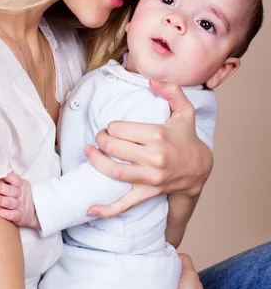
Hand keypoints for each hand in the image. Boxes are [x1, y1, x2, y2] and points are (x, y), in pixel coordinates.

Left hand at [0, 173, 40, 229]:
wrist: (34, 213)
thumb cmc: (19, 197)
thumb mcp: (17, 186)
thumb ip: (8, 178)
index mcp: (20, 185)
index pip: (15, 179)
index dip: (7, 177)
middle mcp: (20, 195)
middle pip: (12, 190)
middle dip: (1, 188)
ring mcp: (20, 205)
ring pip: (12, 202)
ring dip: (2, 200)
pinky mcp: (20, 216)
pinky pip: (15, 215)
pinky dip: (8, 214)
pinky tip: (1, 212)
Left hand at [85, 79, 212, 217]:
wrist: (199, 169)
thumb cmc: (187, 138)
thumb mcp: (185, 111)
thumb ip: (171, 91)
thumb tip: (152, 79)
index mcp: (159, 136)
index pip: (120, 129)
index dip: (112, 126)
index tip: (113, 127)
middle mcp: (154, 158)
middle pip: (114, 147)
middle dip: (101, 140)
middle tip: (100, 137)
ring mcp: (150, 178)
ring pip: (114, 171)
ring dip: (96, 162)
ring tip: (89, 152)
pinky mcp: (147, 192)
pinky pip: (124, 204)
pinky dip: (107, 208)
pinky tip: (91, 209)